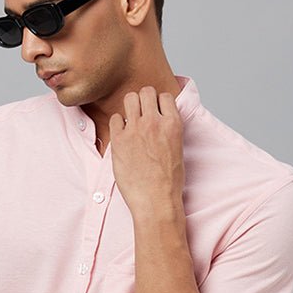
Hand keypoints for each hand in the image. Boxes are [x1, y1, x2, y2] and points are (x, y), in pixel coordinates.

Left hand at [108, 85, 184, 217]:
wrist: (155, 201)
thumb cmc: (168, 181)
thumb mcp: (177, 148)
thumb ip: (168, 129)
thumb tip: (161, 120)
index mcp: (173, 124)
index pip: (164, 96)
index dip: (158, 103)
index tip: (155, 113)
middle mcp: (154, 122)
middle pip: (146, 92)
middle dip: (143, 100)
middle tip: (141, 115)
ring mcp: (136, 130)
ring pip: (130, 99)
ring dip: (130, 107)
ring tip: (131, 123)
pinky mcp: (119, 140)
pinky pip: (115, 118)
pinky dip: (118, 125)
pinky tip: (122, 137)